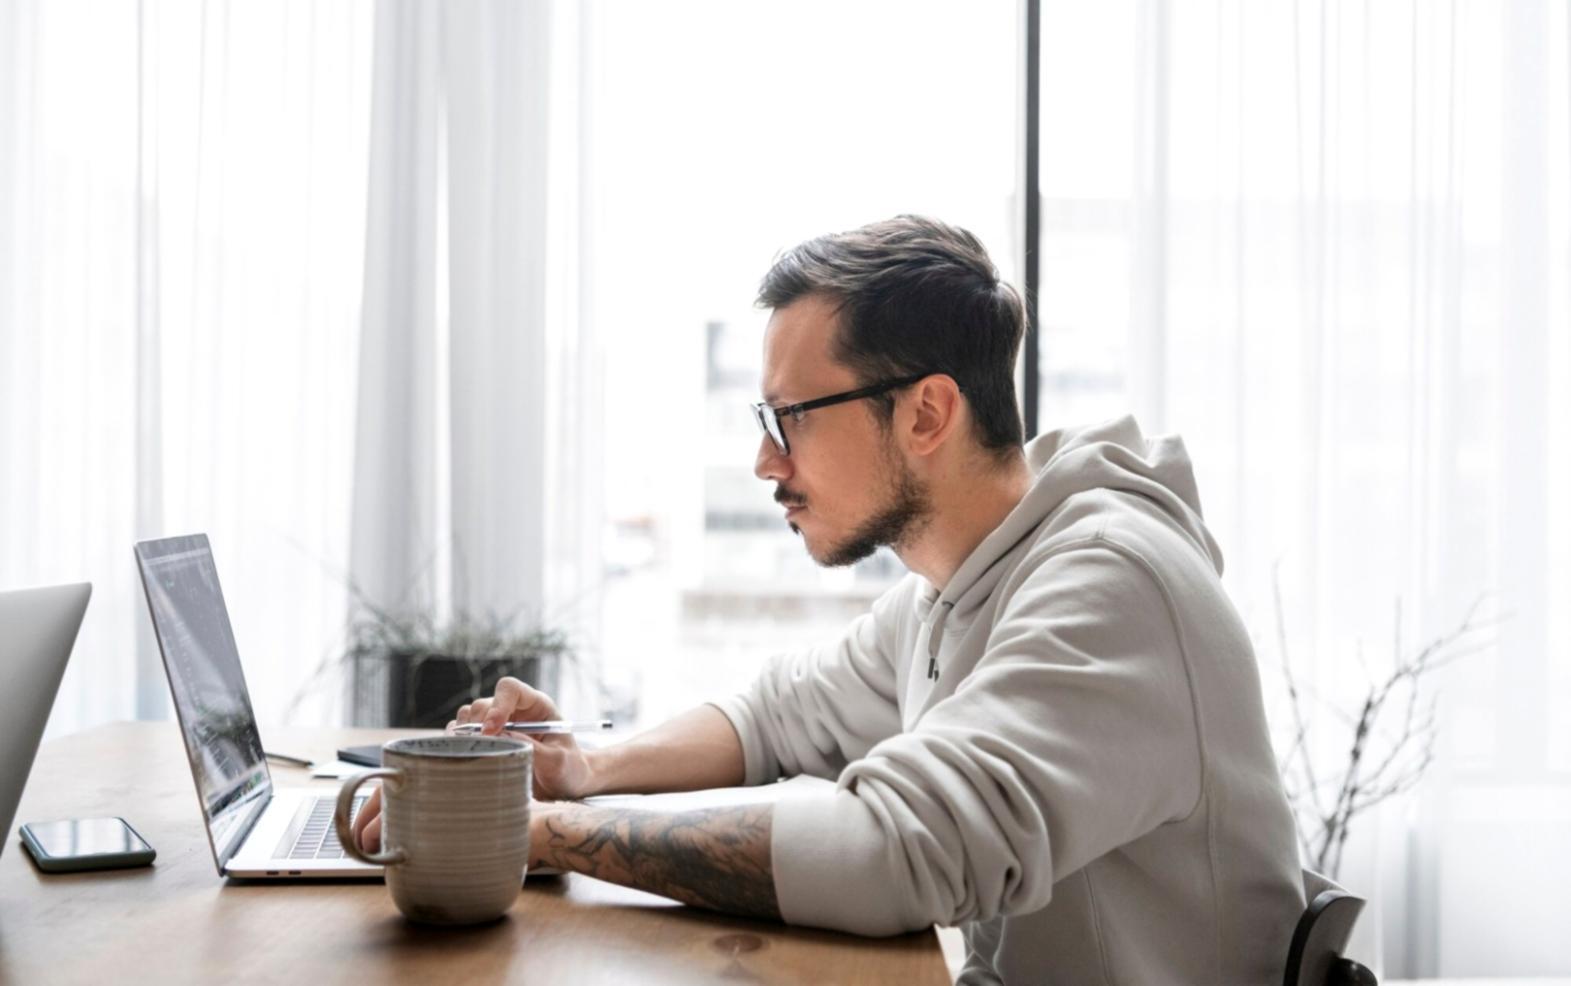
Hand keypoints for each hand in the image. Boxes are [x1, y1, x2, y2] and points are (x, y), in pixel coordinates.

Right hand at [350, 677, 597, 853]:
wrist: (565, 785)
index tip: (492, 729)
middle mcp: (513, 711)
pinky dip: (457, 743)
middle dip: (477, 723)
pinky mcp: (486, 743)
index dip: (497, 704)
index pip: (510, 689)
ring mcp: (498, 726)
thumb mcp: (559, 761)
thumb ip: (536, 749)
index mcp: (536, 706)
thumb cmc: (569, 769)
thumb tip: (504, 737)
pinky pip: (462, 735)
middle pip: (483, 703)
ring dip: (464, 732)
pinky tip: (461, 755)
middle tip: (481, 746)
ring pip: (468, 717)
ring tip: (471, 750)